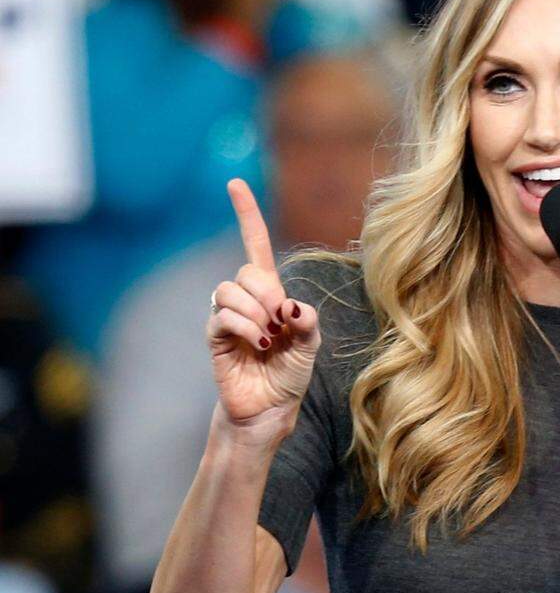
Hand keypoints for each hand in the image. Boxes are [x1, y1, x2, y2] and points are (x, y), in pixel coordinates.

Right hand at [207, 179, 321, 434]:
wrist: (270, 409)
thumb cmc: (289, 376)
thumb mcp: (310, 346)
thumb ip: (308, 321)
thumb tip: (290, 305)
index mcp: (270, 295)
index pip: (256, 247)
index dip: (246, 215)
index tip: (234, 184)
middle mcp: (246, 300)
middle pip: (247, 270)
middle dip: (267, 292)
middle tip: (280, 322)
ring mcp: (228, 317)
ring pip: (230, 290)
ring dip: (255, 312)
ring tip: (268, 339)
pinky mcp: (215, 337)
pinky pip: (222, 316)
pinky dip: (245, 327)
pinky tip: (259, 344)